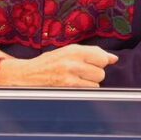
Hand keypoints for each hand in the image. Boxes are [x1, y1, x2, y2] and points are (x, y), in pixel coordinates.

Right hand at [0, 44, 117, 87]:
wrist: (27, 75)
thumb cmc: (48, 63)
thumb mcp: (67, 52)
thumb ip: (90, 53)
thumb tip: (113, 58)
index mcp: (73, 49)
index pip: (101, 56)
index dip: (101, 61)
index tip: (96, 64)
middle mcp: (73, 61)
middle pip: (101, 71)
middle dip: (95, 73)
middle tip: (82, 72)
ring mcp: (71, 75)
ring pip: (97, 81)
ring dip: (90, 83)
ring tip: (77, 79)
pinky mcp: (68, 87)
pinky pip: (89, 90)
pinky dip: (85, 90)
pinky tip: (74, 86)